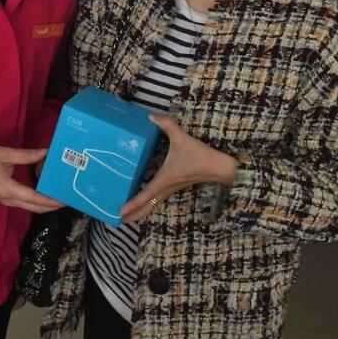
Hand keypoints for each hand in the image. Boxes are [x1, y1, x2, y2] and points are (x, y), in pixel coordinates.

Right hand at [0, 146, 62, 213]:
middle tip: (68, 200)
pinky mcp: (8, 200)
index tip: (63, 199)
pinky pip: (27, 205)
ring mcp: (8, 201)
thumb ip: (25, 155)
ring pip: (31, 208)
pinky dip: (38, 203)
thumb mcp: (4, 154)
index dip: (49, 200)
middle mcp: (9, 199)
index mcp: (8, 189)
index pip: (33, 198)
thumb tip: (45, 152)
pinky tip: (47, 196)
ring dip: (46, 206)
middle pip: (35, 207)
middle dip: (52, 206)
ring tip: (60, 199)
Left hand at [120, 115, 236, 223]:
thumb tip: (151, 116)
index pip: (146, 195)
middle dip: (133, 215)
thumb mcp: (182, 138)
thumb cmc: (200, 155)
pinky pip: (158, 198)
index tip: (120, 212)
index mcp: (164, 179)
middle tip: (118, 221)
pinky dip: (148, 203)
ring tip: (127, 215)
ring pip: (153, 204)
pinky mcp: (175, 186)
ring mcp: (171, 189)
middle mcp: (166, 187)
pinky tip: (144, 200)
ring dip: (140, 211)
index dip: (133, 204)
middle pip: (147, 207)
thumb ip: (167, 125)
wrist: (219, 167)